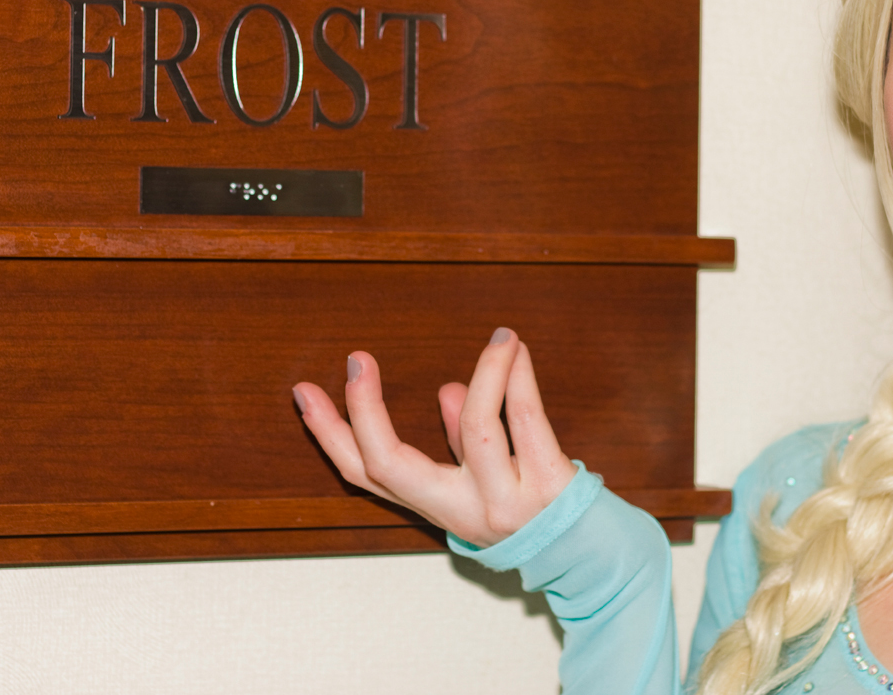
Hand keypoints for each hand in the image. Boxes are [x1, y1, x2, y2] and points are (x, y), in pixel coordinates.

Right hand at [292, 328, 575, 546]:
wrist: (586, 554)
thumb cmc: (530, 508)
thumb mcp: (482, 482)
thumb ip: (461, 439)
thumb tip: (448, 390)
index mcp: (438, 505)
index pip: (367, 475)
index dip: (330, 435)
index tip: (306, 392)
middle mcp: (464, 510)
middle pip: (392, 466)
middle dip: (365, 412)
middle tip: (356, 361)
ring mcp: (506, 500)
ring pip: (478, 431)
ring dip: (484, 375)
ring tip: (496, 338)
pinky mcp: (550, 485)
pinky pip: (529, 422)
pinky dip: (520, 380)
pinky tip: (516, 352)